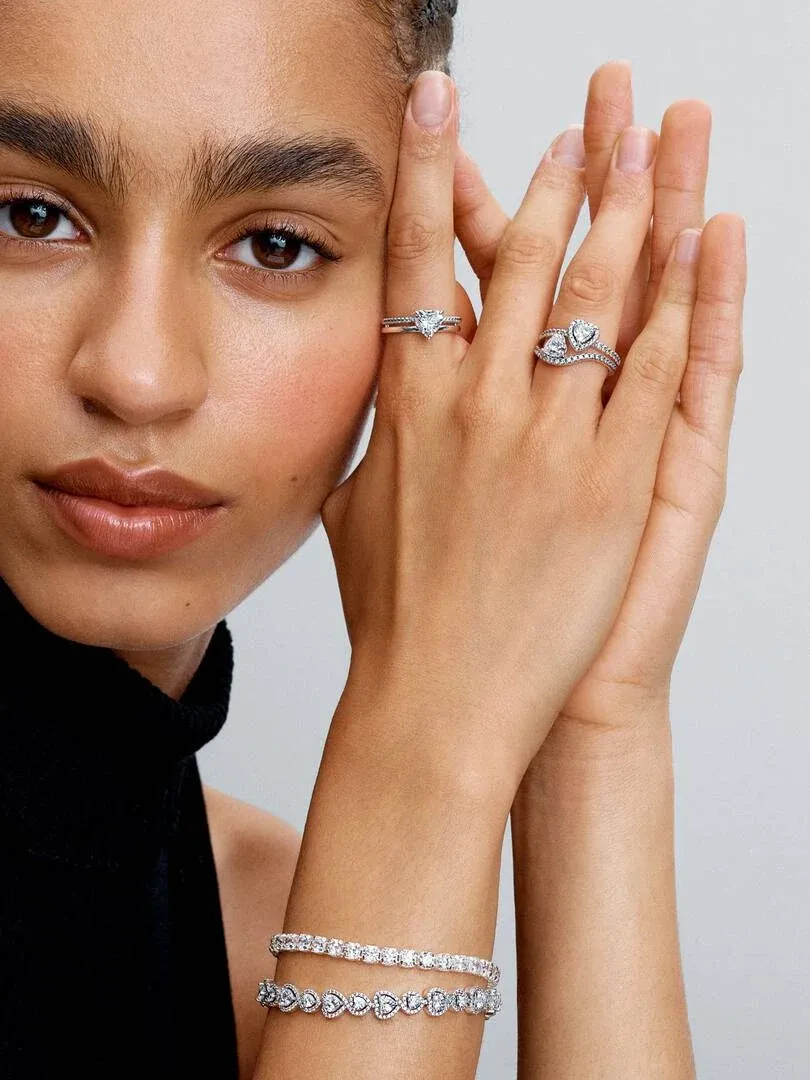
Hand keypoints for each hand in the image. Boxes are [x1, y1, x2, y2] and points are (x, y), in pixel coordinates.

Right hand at [321, 68, 721, 794]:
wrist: (440, 703)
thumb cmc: (394, 618)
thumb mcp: (354, 513)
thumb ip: (374, 440)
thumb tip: (378, 395)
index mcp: (407, 406)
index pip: (415, 263)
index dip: (426, 175)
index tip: (436, 105)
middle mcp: (474, 404)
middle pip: (518, 260)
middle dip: (553, 176)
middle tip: (582, 114)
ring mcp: (547, 437)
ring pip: (593, 296)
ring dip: (625, 211)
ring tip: (649, 146)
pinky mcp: (611, 480)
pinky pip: (656, 371)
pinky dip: (683, 302)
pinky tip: (702, 245)